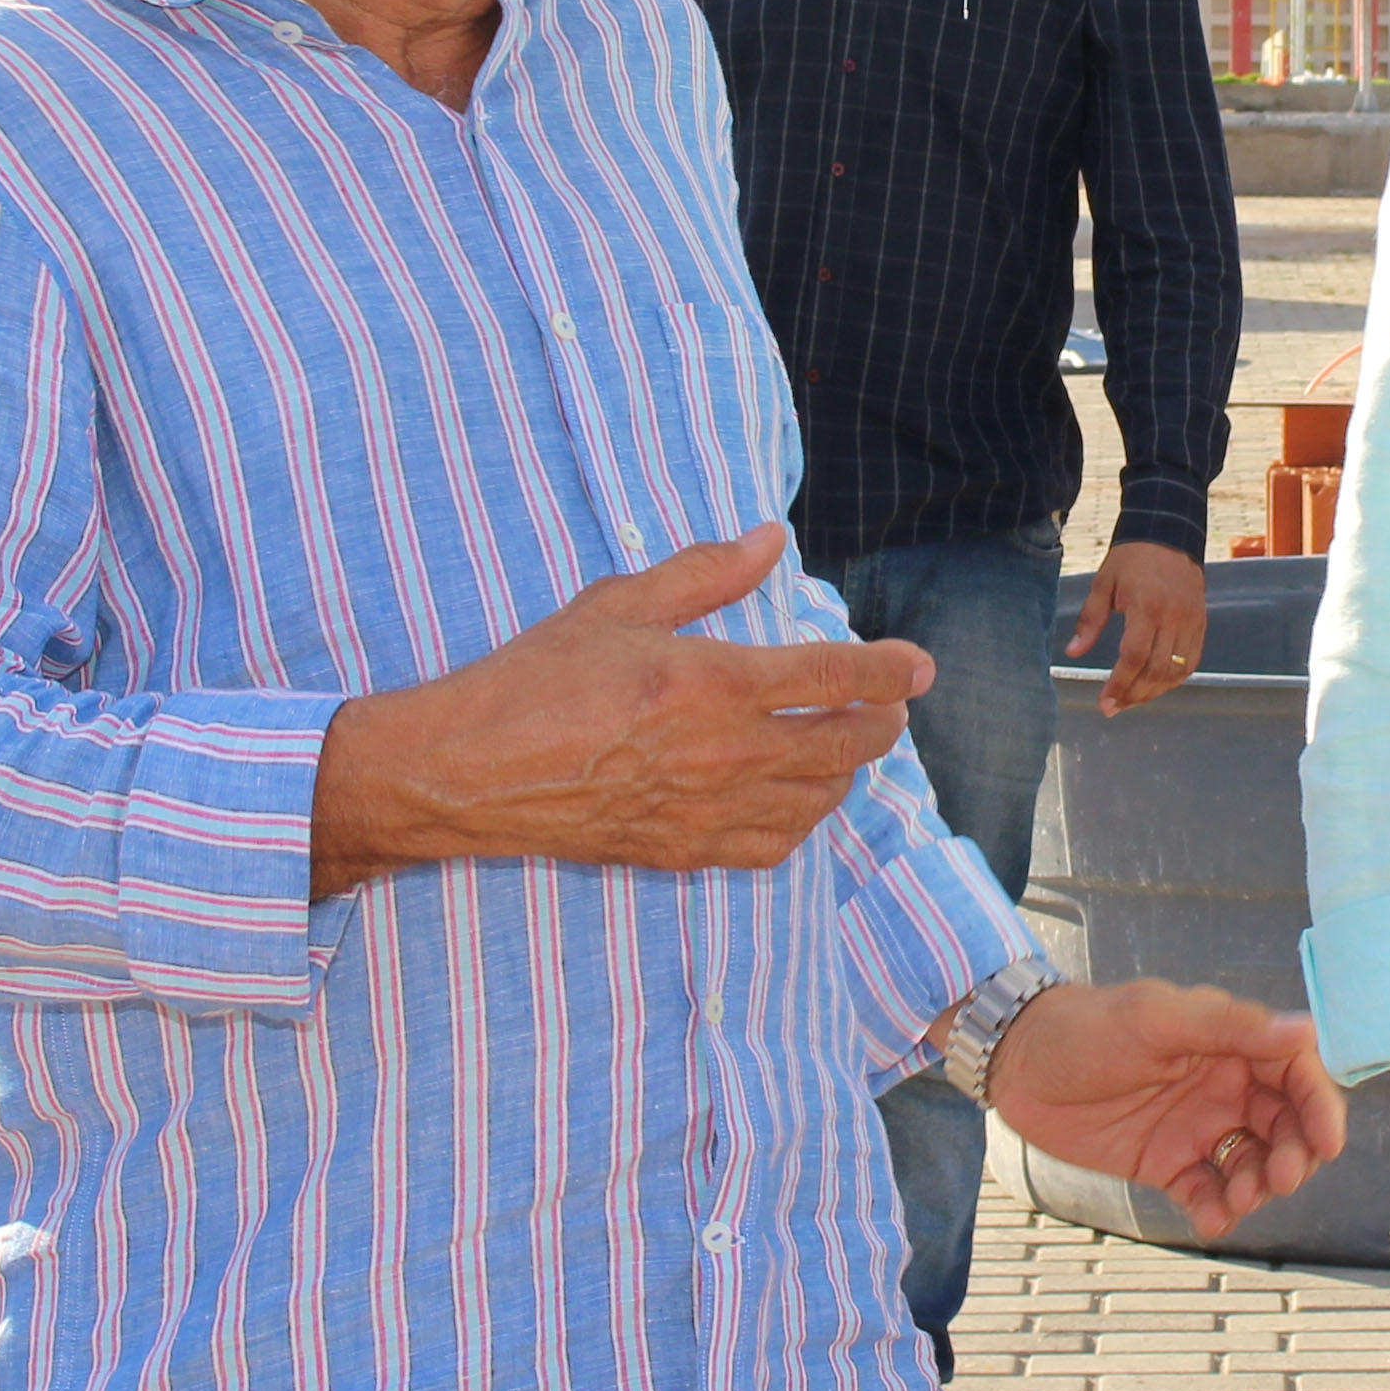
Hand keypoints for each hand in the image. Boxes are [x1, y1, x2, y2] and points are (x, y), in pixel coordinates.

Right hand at [310, 528, 932, 898]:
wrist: (469, 771)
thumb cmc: (535, 678)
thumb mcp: (618, 603)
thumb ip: (704, 572)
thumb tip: (771, 539)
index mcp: (714, 682)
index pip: (837, 676)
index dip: (891, 670)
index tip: (920, 666)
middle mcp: (726, 753)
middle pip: (844, 744)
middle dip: (882, 723)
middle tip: (890, 706)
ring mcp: (708, 810)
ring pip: (818, 800)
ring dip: (846, 771)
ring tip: (845, 746)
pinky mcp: (683, 851)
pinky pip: (773, 846)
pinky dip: (801, 821)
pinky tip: (796, 800)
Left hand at [984, 976, 1345, 1239]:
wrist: (1017, 1064)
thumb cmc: (1086, 1027)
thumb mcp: (1155, 1018)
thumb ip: (1229, 1026)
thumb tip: (1303, 1032)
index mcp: (1230, 1042)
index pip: (1296, 1073)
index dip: (1319, 1107)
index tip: (1327, 1143)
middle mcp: (1224, 1086)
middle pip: (1285, 1126)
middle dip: (1294, 1155)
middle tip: (1280, 1178)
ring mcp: (1197, 1128)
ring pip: (1252, 1164)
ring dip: (1258, 1186)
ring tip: (1238, 1199)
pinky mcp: (1167, 1164)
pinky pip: (1207, 1191)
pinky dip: (1218, 1210)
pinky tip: (1213, 1219)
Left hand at [1067, 539, 1212, 714]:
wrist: (1169, 534)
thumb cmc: (1131, 559)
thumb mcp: (1103, 584)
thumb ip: (1089, 620)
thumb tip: (1073, 652)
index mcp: (1146, 606)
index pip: (1134, 657)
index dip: (1119, 684)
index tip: (1105, 702)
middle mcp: (1173, 617)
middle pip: (1156, 670)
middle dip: (1134, 695)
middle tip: (1113, 708)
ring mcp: (1191, 621)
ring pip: (1177, 671)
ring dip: (1154, 692)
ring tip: (1131, 700)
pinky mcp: (1201, 623)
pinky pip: (1191, 662)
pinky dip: (1174, 679)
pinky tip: (1155, 685)